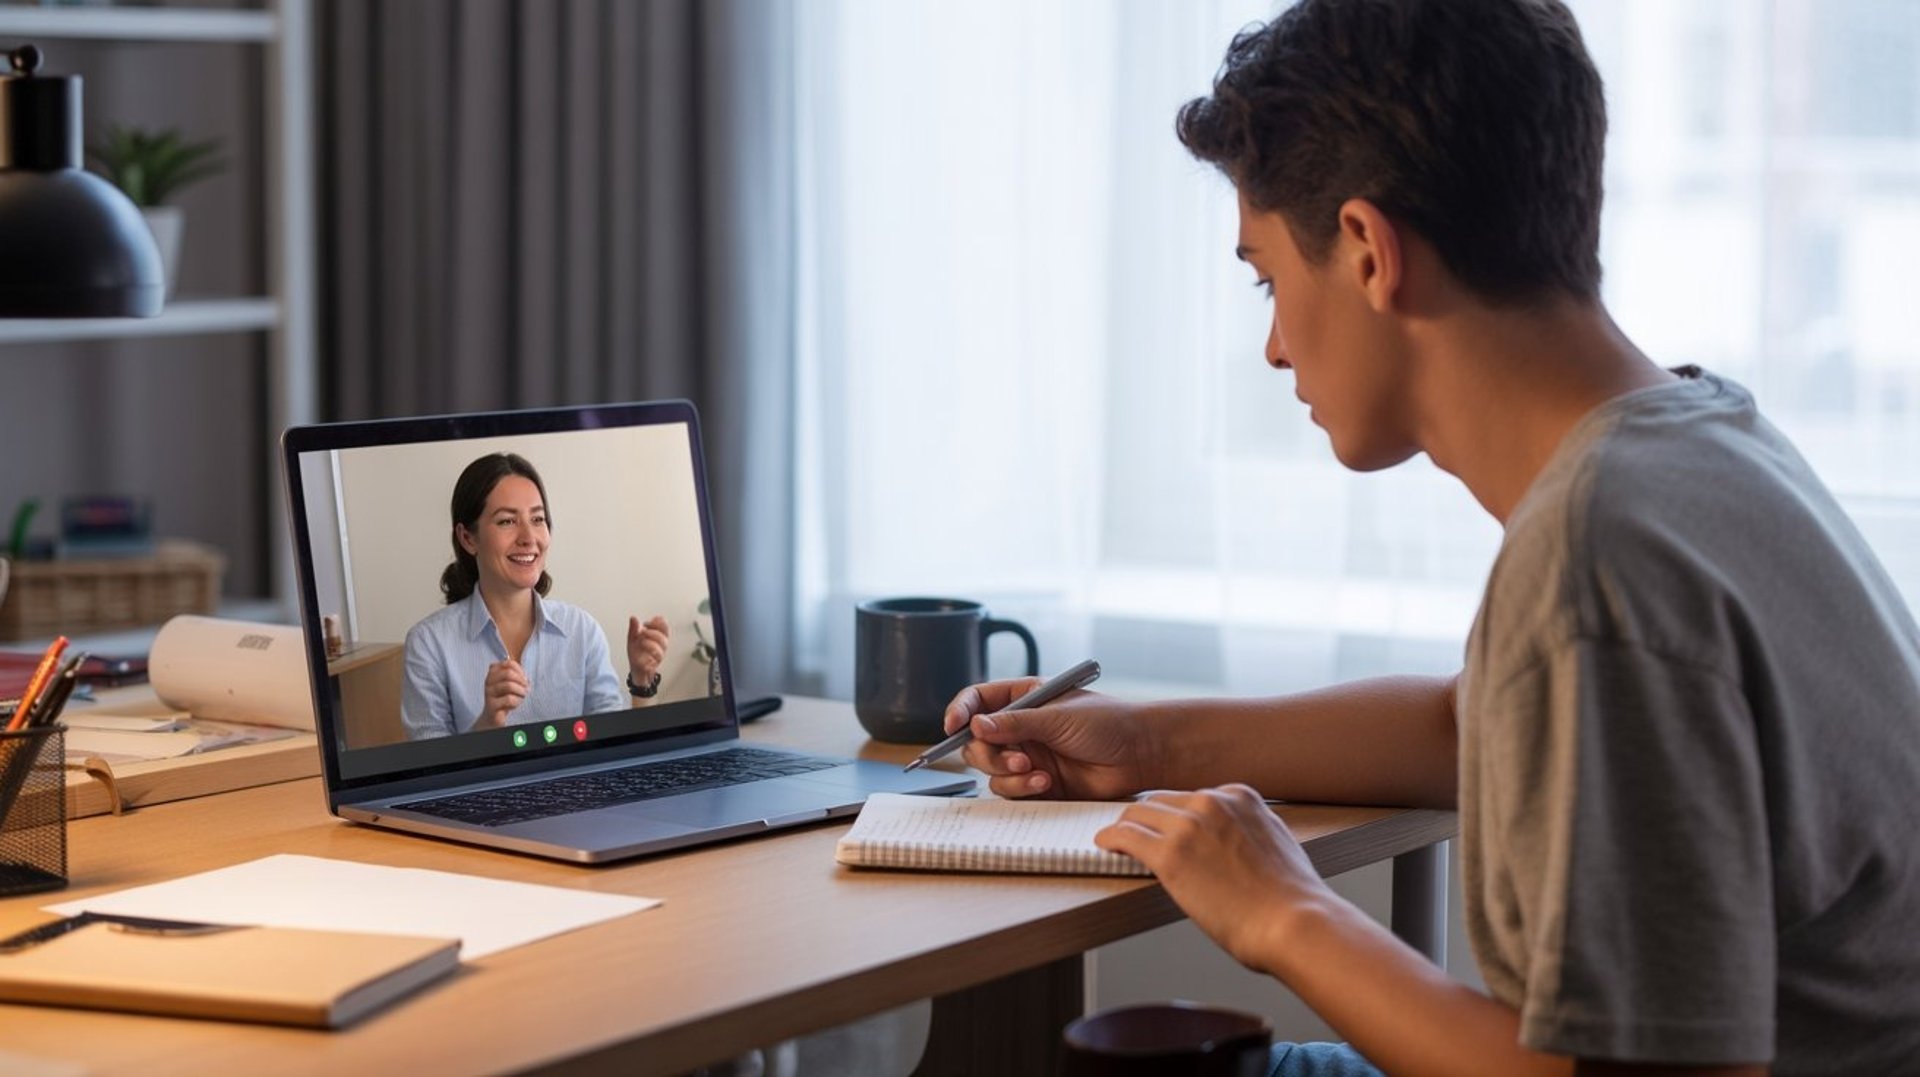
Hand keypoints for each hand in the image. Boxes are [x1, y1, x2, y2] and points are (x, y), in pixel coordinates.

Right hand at [479, 659, 529, 727]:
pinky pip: (508, 699)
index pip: (509, 664)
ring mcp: (488, 693)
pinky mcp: (491, 706)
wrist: (494, 718)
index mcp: (493, 673)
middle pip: (508, 673)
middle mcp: (488, 681)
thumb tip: (526, 678)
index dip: (520, 671)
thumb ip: (517, 677)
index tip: (524, 680)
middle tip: (526, 689)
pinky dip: (516, 702)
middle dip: (521, 681)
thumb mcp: (511, 685)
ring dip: (520, 692)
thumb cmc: (505, 699)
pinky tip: (515, 705)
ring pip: (508, 685)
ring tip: (522, 697)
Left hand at [627, 614, 669, 680]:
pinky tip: (645, 657)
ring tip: (642, 641)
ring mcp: (657, 657)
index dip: (658, 623)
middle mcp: (660, 647)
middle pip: (664, 638)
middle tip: (644, 631)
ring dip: (652, 644)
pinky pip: (654, 663)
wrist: (635, 669)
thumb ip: (634, 628)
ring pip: (661, 650)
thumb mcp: (633, 639)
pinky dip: (650, 659)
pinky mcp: (652, 666)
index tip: (647, 623)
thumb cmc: (637, 653)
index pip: (664, 628)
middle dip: (654, 633)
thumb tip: (633, 617)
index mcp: (657, 639)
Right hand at [944, 678, 1153, 799]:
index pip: (978, 701)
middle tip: (1015, 759)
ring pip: (991, 770)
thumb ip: (1015, 723)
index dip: (960, 712)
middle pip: (977, 741)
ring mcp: (1028, 755)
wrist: (1140, 754)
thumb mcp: (1058, 716)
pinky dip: (1022, 789)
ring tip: (1036, 772)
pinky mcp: (1037, 782)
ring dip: (1007, 774)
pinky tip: (1047, 783)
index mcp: (1024, 697)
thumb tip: (976, 726)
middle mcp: (1020, 727)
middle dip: (988, 754)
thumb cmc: (1108, 722)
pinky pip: (1011, 790)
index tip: (952, 726)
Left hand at [1097, 785, 1335, 974]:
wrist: (1295, 922)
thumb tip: (1231, 840)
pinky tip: (1105, 844)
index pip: (1191, 797)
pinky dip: (1111, 838)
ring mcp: (1189, 827)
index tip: (1164, 826)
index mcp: (1240, 797)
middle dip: (1146, 817)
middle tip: (1134, 832)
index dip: (1174, 815)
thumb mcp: (1277, 842)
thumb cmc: (1291, 897)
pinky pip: (1125, 837)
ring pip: (1138, 814)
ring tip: (1115, 839)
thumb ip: (1250, 830)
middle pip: (1160, 801)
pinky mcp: (1169, 856)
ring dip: (1124, 826)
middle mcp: (1212, 803)